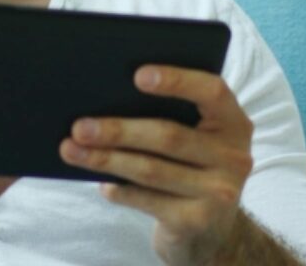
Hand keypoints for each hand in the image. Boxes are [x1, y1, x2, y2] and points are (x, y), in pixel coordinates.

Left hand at [58, 66, 255, 264]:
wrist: (210, 231)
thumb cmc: (189, 166)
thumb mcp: (194, 138)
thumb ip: (170, 114)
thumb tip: (103, 96)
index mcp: (233, 122)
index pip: (212, 92)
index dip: (177, 81)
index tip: (137, 75)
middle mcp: (234, 156)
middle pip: (169, 135)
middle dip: (118, 130)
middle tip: (79, 126)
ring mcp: (219, 192)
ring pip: (151, 169)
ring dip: (106, 159)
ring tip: (71, 150)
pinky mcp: (197, 221)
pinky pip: (146, 200)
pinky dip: (118, 189)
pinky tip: (100, 182)